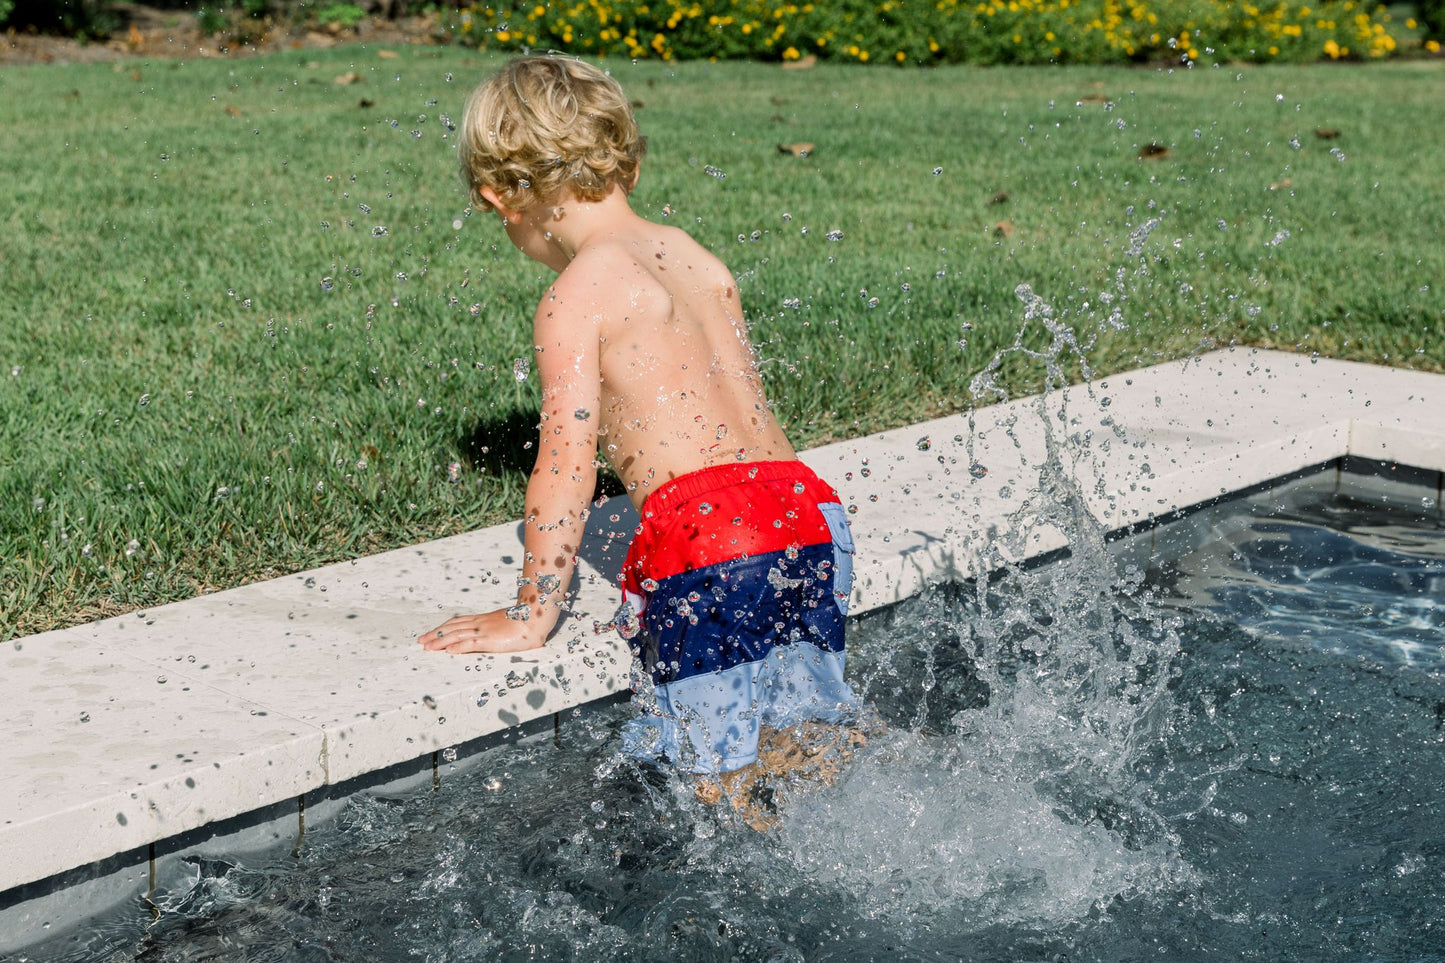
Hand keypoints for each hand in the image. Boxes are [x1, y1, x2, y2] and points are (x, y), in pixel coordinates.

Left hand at [419, 608, 549, 653]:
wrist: (535, 618)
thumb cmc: (525, 621)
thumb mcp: (507, 622)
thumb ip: (497, 627)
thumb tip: (493, 631)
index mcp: (484, 620)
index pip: (458, 622)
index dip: (443, 627)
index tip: (432, 632)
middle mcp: (480, 624)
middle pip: (452, 628)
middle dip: (435, 634)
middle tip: (421, 641)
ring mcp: (484, 631)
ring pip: (456, 635)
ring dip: (440, 641)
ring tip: (427, 647)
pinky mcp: (490, 640)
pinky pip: (470, 644)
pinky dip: (457, 647)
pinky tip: (448, 650)